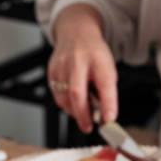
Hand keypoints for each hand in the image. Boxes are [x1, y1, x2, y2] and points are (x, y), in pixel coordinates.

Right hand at [48, 4, 117, 133]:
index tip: (109, 119)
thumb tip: (104, 115)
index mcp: (98, 58)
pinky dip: (65, 104)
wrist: (76, 33)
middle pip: (77, 92)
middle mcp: (78, 60)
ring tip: (82, 113)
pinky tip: (72, 103)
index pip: (104, 82)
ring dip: (73, 111)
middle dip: (83, 115)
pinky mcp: (52, 71)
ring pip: (64, 98)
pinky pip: (57, 96)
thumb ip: (106, 90)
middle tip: (88, 127)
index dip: (108, 103)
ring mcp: (62, 65)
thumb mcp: (107, 67)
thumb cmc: (94, 54)